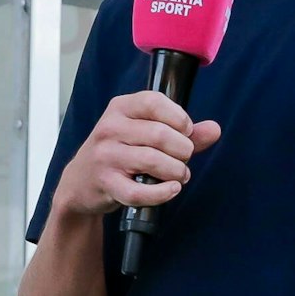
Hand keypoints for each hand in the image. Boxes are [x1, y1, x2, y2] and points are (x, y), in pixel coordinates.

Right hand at [53, 92, 221, 217]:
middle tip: (184, 158)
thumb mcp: (145, 134)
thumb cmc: (119, 153)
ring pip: (153, 161)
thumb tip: (214, 129)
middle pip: (160, 135)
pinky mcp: (105, 183)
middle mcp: (109, 128)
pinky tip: (171, 189)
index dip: (179, 118)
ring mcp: (105, 156)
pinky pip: (139, 191)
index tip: (186, 131)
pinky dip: (162, 193)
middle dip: (183, 150)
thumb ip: (182, 131)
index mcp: (121, 108)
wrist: (80, 183)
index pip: (154, 102)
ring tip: (179, 175)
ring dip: (176, 171)